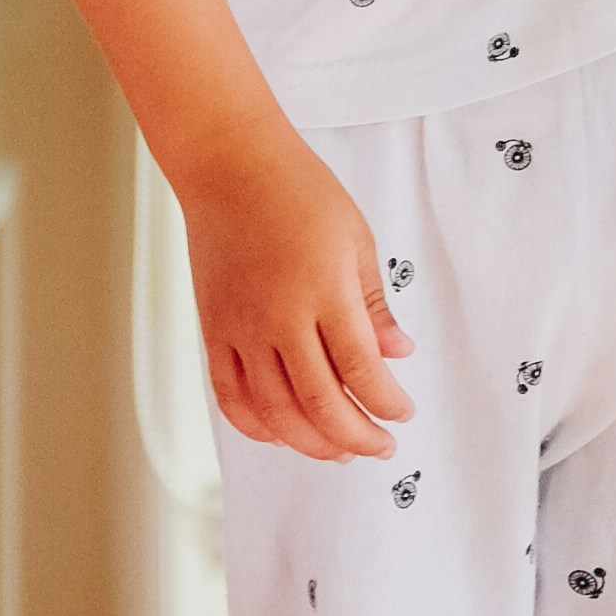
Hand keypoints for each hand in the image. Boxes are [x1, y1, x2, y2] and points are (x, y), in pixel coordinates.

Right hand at [181, 119, 415, 462]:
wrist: (228, 165)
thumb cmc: (296, 190)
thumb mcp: (355, 238)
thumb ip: (374, 303)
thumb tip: (397, 352)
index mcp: (324, 290)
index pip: (362, 370)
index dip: (387, 403)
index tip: (403, 412)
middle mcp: (278, 317)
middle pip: (321, 404)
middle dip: (358, 436)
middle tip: (380, 445)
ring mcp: (240, 328)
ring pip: (276, 412)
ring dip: (312, 443)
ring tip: (339, 450)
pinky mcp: (212, 331)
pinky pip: (231, 396)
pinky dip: (257, 426)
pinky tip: (282, 434)